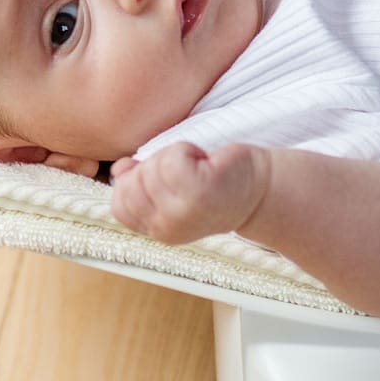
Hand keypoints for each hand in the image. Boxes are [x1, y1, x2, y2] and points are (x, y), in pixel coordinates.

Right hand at [110, 141, 269, 243]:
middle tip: (185, 170)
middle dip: (153, 166)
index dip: (134, 184)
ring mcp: (182, 212)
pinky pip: (172, 158)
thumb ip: (140, 183)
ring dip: (174, 155)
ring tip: (198, 166)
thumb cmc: (215, 185)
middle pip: (130, 184)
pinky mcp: (201, 191)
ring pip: (151, 168)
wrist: (260, 190)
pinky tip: (204, 159)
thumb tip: (120, 170)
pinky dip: (187, 149)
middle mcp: (166, 228)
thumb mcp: (171, 189)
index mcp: (157, 230)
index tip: (166, 179)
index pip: (118, 207)